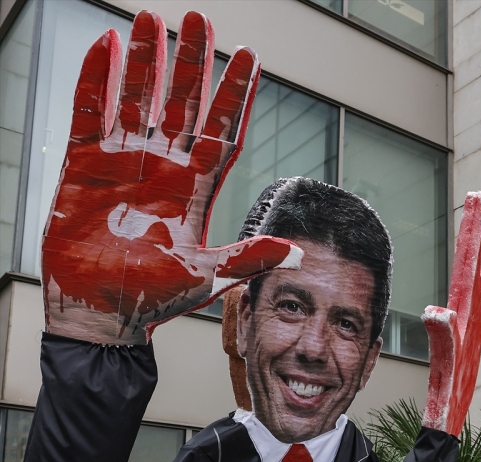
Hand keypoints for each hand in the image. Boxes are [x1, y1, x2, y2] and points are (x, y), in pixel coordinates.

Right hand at [41, 11, 300, 345]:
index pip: (220, 130)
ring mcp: (123, 162)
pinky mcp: (84, 166)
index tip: (251, 57)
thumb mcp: (208, 278)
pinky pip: (90, 113)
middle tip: (200, 19)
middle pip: (181, 102)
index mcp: (195, 188)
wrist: (100, 313)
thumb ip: (247, 257)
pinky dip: (96, 80)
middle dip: (192, 61)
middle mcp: (163, 167)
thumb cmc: (153, 298)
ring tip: (152, 19)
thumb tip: (296, 252)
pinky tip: (105, 46)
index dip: (234, 95)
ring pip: (138, 98)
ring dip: (145, 60)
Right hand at [422, 192, 480, 435]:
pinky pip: (480, 291)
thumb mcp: (443, 365)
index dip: (475, 232)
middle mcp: (475, 313)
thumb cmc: (446, 393)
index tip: (480, 202)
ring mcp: (475, 321)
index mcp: (468, 314)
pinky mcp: (471, 330)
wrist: (452, 416)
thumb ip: (443, 337)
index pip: (472, 264)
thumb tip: (439, 310)